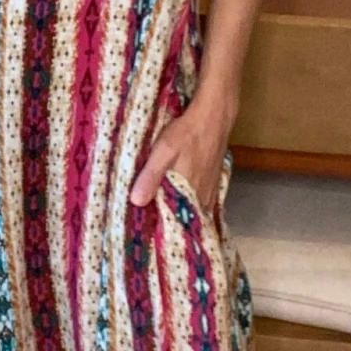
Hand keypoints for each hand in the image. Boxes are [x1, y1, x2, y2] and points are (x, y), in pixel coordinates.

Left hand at [128, 99, 231, 217]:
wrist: (214, 117)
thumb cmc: (187, 133)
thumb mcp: (164, 150)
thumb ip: (151, 176)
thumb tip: (136, 202)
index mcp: (187, 192)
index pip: (172, 221)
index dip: (159, 227)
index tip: (144, 232)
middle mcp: (201, 197)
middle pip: (183, 218)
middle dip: (168, 223)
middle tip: (149, 226)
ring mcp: (210, 192)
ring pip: (192, 212)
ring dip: (179, 214)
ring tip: (161, 216)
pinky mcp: (214, 185)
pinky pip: (201, 204)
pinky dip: (189, 206)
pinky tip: (179, 202)